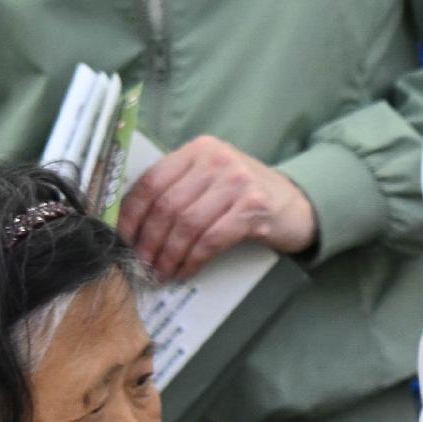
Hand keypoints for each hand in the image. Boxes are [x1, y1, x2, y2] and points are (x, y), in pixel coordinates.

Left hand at [119, 136, 317, 278]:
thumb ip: (180, 188)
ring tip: (162, 272)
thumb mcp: (212, 180)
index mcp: (200, 149)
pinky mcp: (254, 208)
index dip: (132, 213)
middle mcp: (218, 160)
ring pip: (187, 224)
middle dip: (149, 240)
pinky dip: (193, 259)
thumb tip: (132, 222)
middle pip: (168, 205)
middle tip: (142, 263)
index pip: (152, 180)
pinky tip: (185, 271)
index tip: (123, 238)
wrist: (299, 205)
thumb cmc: (246, 196)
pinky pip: (211, 239)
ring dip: (169, 254)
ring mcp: (238, 182)